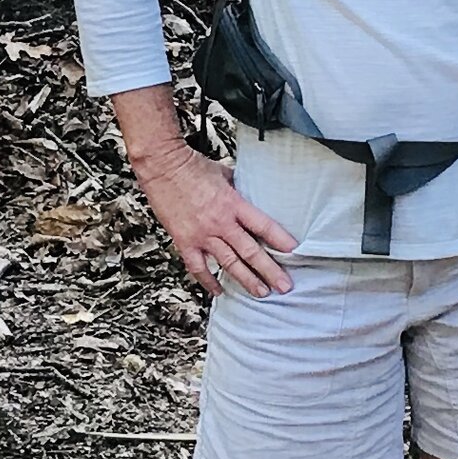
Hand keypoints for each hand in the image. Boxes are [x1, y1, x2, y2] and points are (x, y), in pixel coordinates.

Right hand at [131, 143, 295, 298]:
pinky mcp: (184, 241)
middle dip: (269, 270)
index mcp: (233, 203)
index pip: (262, 224)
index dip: (280, 239)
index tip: (294, 251)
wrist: (163, 166)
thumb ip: (238, 188)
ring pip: (228, 263)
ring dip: (246, 280)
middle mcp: (220, 222)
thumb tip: (251, 194)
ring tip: (261, 292)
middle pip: (250, 251)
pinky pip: (198, 267)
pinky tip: (219, 291)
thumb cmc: (193, 166)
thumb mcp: (224, 173)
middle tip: (284, 286)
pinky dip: (209, 281)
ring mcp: (202, 235)